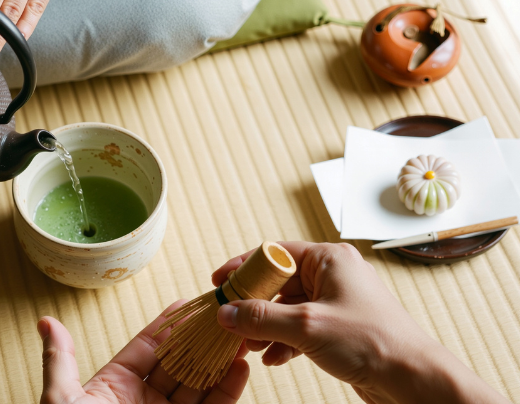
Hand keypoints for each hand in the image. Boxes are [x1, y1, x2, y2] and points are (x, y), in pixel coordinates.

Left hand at [38, 300, 248, 403]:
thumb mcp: (62, 403)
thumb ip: (60, 362)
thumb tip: (46, 322)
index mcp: (114, 387)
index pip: (148, 348)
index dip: (168, 326)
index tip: (187, 303)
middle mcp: (144, 403)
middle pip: (179, 363)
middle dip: (200, 338)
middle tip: (221, 314)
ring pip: (199, 386)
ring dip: (218, 361)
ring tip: (236, 335)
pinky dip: (227, 391)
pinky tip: (238, 369)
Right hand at [211, 242, 509, 403]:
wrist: (412, 378)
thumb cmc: (371, 342)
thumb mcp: (307, 327)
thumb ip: (261, 318)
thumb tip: (226, 312)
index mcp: (329, 259)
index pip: (275, 253)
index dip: (244, 267)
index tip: (220, 282)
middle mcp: (333, 275)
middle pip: (278, 282)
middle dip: (253, 305)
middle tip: (231, 320)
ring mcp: (337, 302)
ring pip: (288, 307)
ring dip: (267, 326)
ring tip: (250, 346)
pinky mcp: (340, 327)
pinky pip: (301, 326)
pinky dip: (284, 340)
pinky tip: (274, 358)